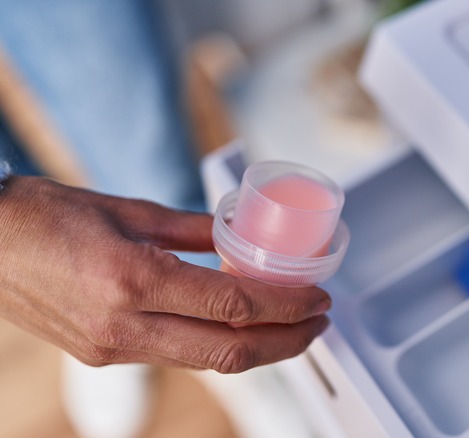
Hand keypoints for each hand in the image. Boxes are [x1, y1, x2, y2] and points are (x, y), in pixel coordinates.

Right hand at [0, 176, 330, 372]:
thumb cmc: (43, 216)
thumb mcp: (127, 208)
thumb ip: (191, 229)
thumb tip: (236, 237)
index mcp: (132, 279)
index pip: (234, 306)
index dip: (286, 306)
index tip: (318, 298)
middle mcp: (125, 325)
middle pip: (230, 352)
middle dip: (287, 342)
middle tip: (320, 322)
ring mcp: (113, 348)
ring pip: (208, 363)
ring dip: (259, 349)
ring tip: (293, 327)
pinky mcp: (105, 354)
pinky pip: (179, 357)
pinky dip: (220, 346)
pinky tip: (240, 328)